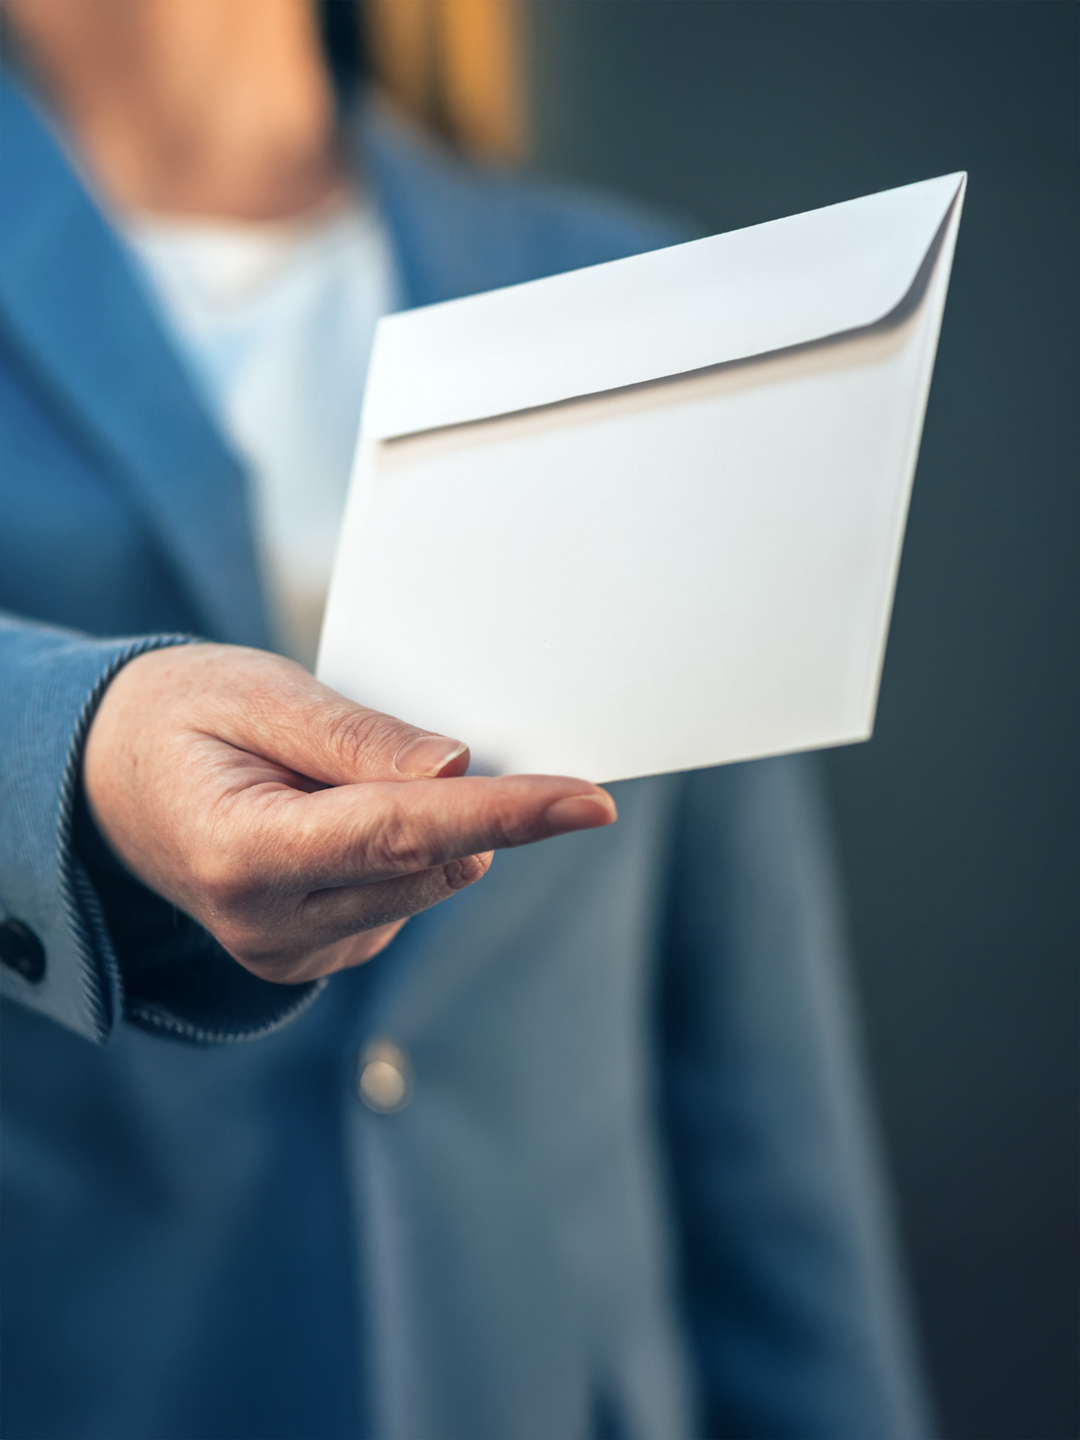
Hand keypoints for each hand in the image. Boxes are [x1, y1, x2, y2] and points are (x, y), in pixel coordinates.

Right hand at [82, 644, 615, 983]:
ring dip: (428, 824)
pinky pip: (404, 900)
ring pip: (428, 884)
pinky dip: (404, 852)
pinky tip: (336, 817)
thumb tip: (457, 769)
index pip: (404, 834)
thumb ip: (355, 736)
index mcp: (243, 853)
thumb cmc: (178, 718)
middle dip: (462, 800)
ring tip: (332, 775)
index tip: (590, 802)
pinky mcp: (312, 961)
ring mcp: (292, 954)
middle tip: (405, 736)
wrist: (107, 781)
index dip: (507, 813)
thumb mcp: (256, 693)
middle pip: (431, 862)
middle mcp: (269, 926)